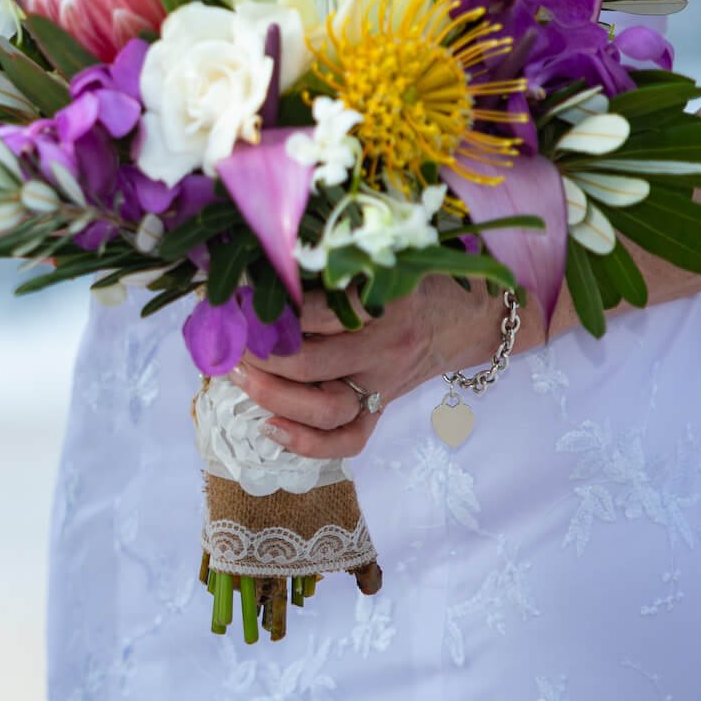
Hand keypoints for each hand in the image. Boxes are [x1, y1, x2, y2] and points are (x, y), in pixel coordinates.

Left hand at [232, 280, 529, 458]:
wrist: (469, 317)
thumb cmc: (419, 280)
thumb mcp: (385, 257)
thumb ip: (336, 261)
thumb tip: (270, 262)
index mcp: (383, 303)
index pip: (315, 312)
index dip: (267, 309)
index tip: (234, 299)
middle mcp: (383, 348)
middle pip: (311, 364)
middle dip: (259, 355)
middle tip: (230, 340)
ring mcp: (382, 384)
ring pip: (325, 408)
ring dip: (273, 395)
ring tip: (238, 375)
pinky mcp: (381, 408)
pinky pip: (348, 440)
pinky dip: (307, 443)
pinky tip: (269, 427)